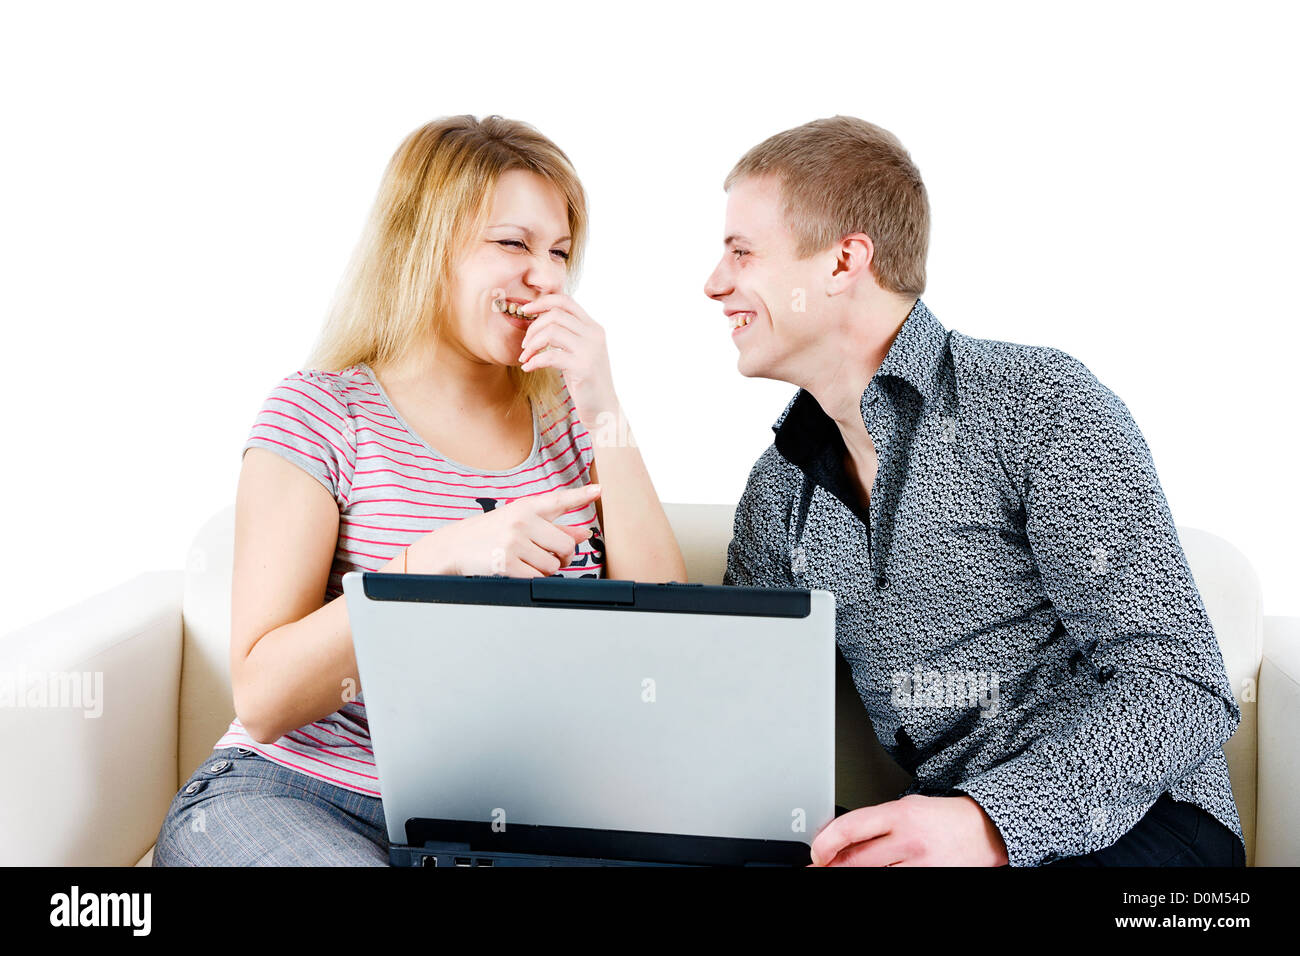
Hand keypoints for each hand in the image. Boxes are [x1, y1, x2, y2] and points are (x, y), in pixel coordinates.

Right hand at [407, 484, 600, 576]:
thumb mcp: (519, 521)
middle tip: (556, 557)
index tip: (598, 490)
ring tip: (531, 561)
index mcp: (526, 506)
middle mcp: (521, 521)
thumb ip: (553, 526)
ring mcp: (514, 541)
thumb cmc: (491, 532)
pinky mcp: (506, 562)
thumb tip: (583, 532)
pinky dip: (534, 578)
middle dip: (565, 556)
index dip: (581, 495)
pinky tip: (521, 569)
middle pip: (566, 544)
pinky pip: (537, 577)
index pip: (559, 500)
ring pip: (553, 565)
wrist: (455, 546)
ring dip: (547, 569)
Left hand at [517, 293, 618, 424]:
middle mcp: (594, 334)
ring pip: (551, 332)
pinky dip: (534, 361)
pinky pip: (550, 356)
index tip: (525, 310)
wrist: (603, 409)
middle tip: (525, 345)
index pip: (565, 301)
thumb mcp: (579, 352)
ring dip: (532, 344)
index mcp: (593, 327)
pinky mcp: (583, 367)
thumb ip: (567, 335)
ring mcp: (590, 350)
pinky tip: (528, 368)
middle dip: (533, 327)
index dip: (542, 301)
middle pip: (555, 314)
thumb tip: (540, 320)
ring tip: (526, 357)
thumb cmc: (586, 382)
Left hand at [808, 794, 1008, 866]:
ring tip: (840, 870)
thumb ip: (874, 823)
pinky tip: (874, 874)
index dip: (825, 843)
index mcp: (900, 814)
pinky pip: (895, 884)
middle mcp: (909, 841)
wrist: (984, 831)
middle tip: (817, 867)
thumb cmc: (943, 818)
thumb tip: (840, 839)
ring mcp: (921, 865)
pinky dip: (881, 879)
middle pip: (857, 860)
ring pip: (873, 876)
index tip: (815, 851)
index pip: (851, 828)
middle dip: (831, 866)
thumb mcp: (906, 807)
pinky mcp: (931, 879)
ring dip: (852, 874)